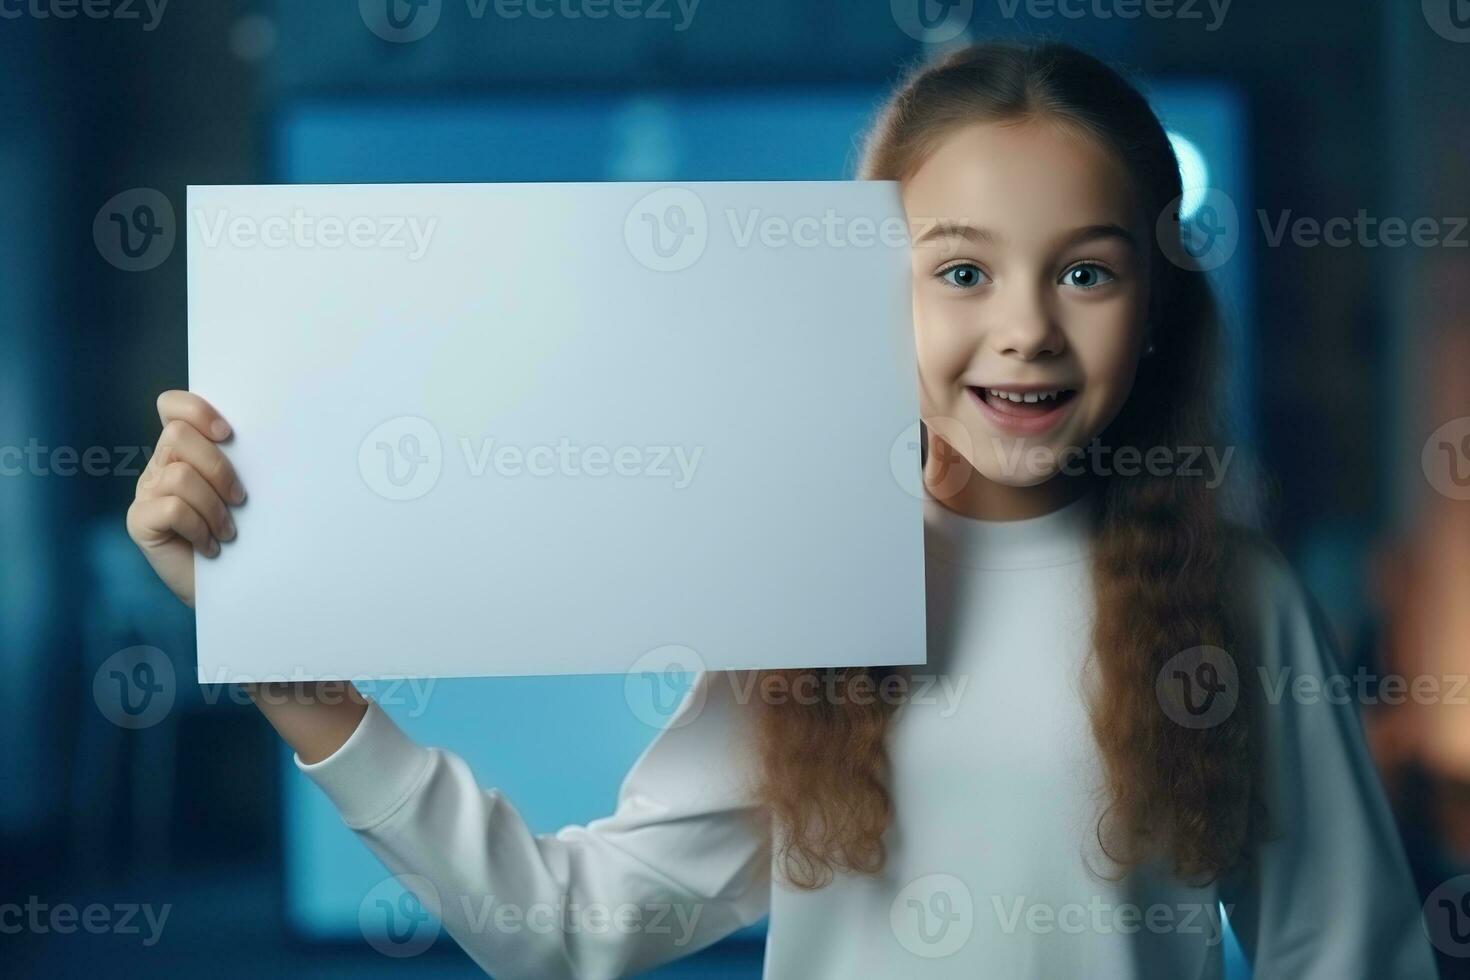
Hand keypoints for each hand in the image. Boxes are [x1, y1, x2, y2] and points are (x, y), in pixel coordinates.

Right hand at [125, 390, 245, 606]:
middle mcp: (159, 466)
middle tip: (240, 499)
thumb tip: (261, 438)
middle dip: (218, 467)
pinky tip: (211, 546)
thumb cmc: (242, 537)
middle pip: (177, 436)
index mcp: (183, 451)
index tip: (229, 434)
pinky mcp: (139, 521)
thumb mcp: (241, 493)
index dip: (196, 410)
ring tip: (228, 531)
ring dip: (214, 506)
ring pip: (179, 475)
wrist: (232, 588)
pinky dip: (199, 527)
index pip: (173, 407)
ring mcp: (145, 493)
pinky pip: (173, 508)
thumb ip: (238, 462)